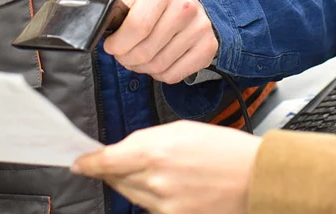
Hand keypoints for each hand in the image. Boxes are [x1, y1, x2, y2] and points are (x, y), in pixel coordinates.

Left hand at [72, 121, 259, 213]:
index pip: (104, 162)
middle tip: (133, 162)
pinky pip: (151, 208)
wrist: (255, 178)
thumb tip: (119, 152)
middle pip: (115, 180)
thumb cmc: (225, 150)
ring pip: (132, 195)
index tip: (80, 163)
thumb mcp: (181, 130)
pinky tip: (176, 188)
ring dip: (137, 184)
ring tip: (167, 172)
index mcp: (154, 151)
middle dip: (116, 171)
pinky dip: (155, 198)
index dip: (88, 163)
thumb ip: (145, 140)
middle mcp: (155, 180)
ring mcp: (164, 204)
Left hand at [105, 0, 217, 83]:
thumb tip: (98, 25)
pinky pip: (173, 75)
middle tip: (123, 56)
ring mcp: (200, 29)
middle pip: (145, 51)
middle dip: (126, 59)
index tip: (111, 46)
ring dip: (141, 68)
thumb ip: (119, 10)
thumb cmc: (160, 6)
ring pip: (158, 66)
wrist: (194, 8)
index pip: (137, 26)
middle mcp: (185, 7)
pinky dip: (159, 75)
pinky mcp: (208, 49)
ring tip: (139, 60)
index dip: (118, 43)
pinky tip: (158, 63)